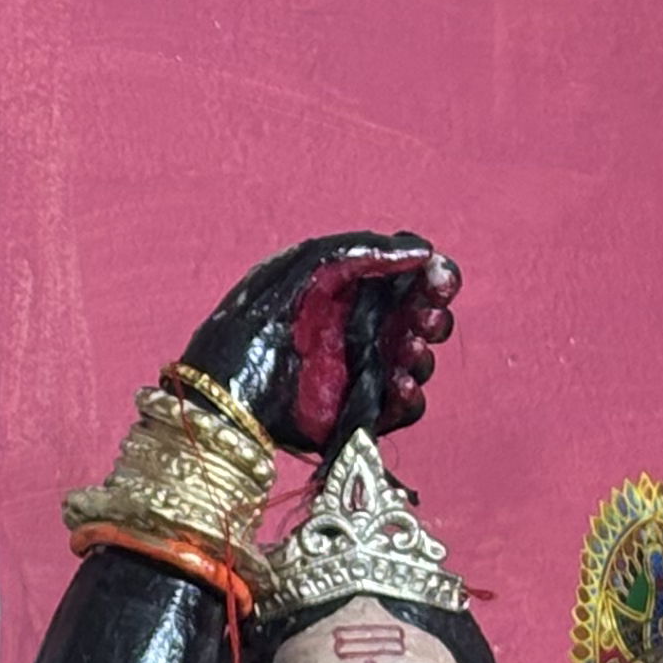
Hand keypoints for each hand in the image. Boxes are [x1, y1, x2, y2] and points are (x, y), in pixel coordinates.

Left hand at [178, 236, 458, 456]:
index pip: (415, 280)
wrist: (225, 386)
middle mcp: (366, 329)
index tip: (436, 279)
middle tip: (424, 319)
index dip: (437, 277)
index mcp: (357, 290)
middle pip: (426, 320)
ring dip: (422, 356)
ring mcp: (363, 372)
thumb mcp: (306, 264)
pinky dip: (410, 397)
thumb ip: (362, 249)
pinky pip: (403, 408)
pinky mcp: (358, 412)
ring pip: (419, 364)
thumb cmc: (256, 317)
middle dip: (435, 317)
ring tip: (407, 350)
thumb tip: (424, 251)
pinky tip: (398, 384)